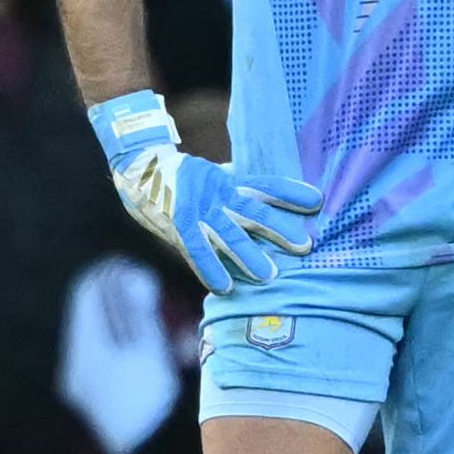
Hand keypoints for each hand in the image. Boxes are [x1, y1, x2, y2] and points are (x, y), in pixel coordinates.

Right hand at [89, 92, 319, 294]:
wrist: (137, 165)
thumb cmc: (178, 176)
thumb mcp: (212, 176)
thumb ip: (234, 187)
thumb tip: (265, 195)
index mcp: (227, 182)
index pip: (265, 185)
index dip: (290, 192)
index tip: (316, 199)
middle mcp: (217, 195)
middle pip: (254, 212)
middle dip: (279, 230)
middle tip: (304, 246)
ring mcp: (197, 210)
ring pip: (228, 234)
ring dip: (249, 255)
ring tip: (269, 276)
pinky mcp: (178, 224)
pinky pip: (196, 250)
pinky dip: (210, 269)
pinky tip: (225, 287)